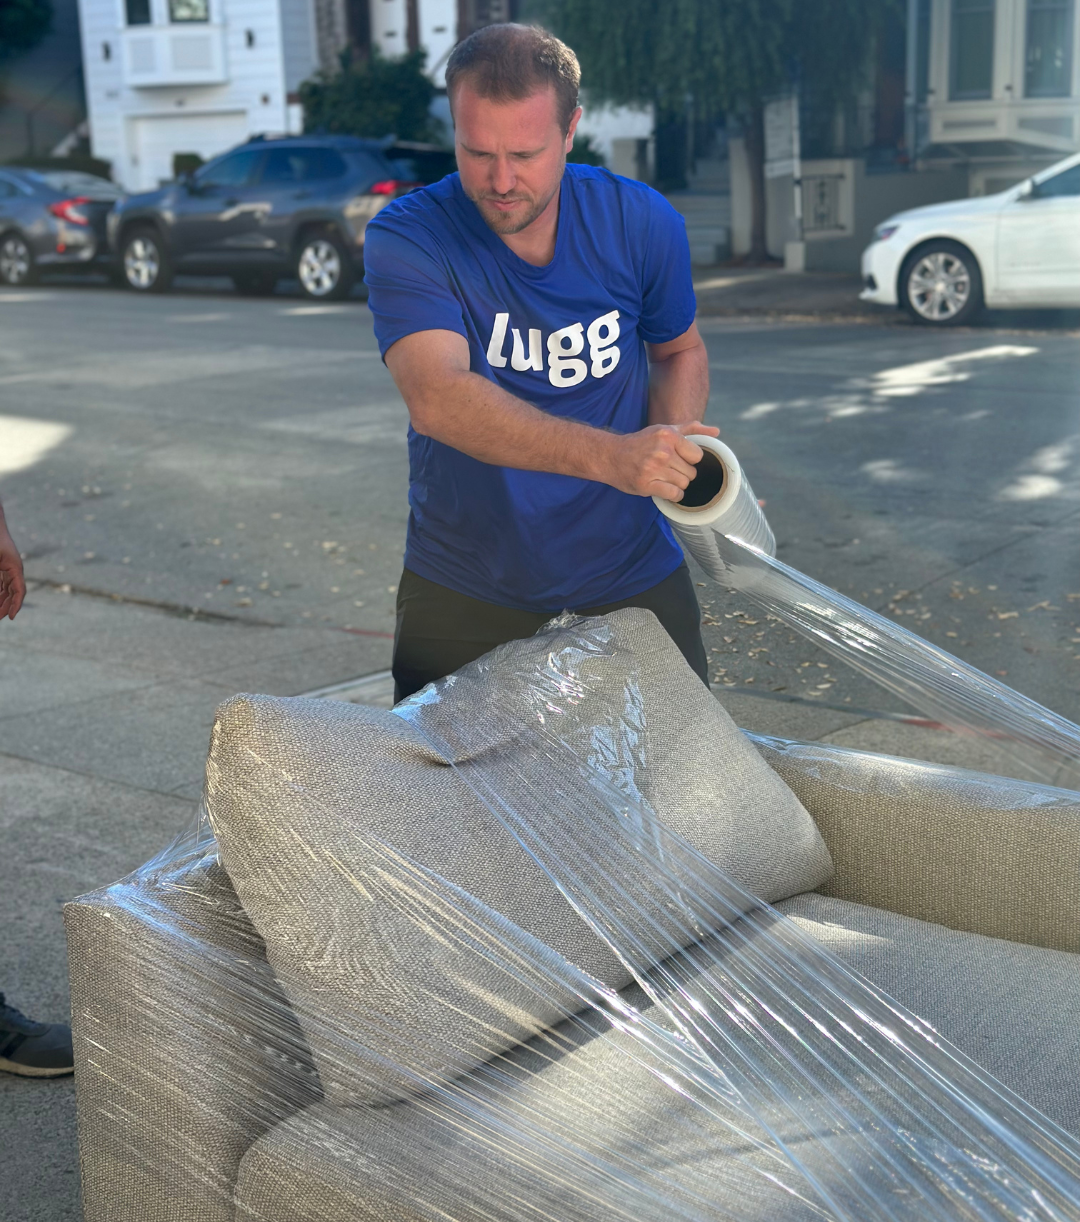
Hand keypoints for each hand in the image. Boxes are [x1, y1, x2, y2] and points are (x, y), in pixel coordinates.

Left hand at [0, 525, 25, 619]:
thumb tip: (3, 590)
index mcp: (15, 567)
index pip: (20, 590)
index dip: (16, 605)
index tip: (11, 617)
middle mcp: (14, 569)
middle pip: (14, 593)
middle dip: (7, 606)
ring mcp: (9, 568)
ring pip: (8, 589)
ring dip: (3, 601)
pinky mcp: (3, 567)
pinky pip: (3, 583)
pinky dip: (0, 592)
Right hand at [602, 421, 719, 500]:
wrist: (611, 456)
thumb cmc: (640, 443)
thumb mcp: (664, 430)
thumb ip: (692, 429)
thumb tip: (716, 432)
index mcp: (668, 435)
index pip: (697, 455)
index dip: (690, 460)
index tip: (680, 459)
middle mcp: (662, 451)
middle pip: (692, 472)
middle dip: (683, 473)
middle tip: (669, 470)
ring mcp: (654, 469)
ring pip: (684, 484)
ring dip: (677, 484)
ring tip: (665, 478)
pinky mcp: (646, 485)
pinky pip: (674, 494)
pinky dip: (673, 495)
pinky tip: (665, 488)